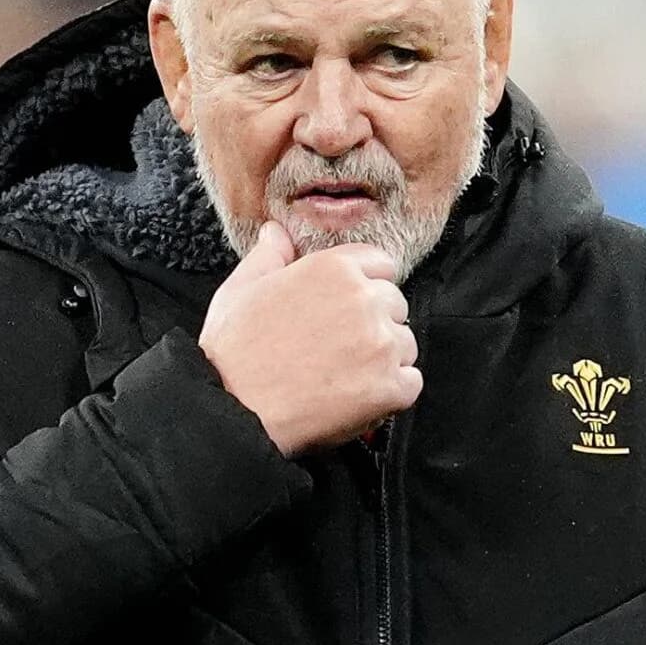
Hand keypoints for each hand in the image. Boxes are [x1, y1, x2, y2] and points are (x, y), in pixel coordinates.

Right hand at [198, 221, 420, 455]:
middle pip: (396, 305)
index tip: (346, 309)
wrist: (235, 412)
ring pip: (405, 344)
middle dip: (375, 323)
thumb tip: (276, 232)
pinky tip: (359, 396)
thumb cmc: (234, 354)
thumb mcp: (240, 290)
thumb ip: (267, 256)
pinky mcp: (390, 387)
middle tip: (339, 347)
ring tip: (345, 375)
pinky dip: (392, 392)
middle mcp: (364, 300)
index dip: (365, 287)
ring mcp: (381, 344)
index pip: (382, 265)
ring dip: (385, 359)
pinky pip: (411, 382)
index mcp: (334, 269)